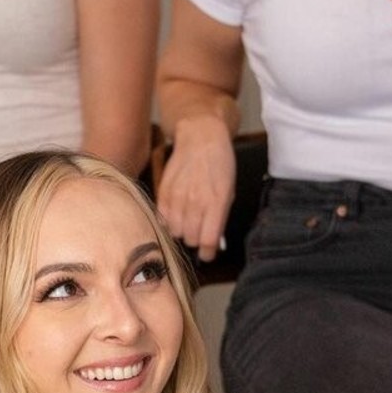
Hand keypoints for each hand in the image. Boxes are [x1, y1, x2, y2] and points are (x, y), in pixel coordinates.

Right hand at [157, 115, 235, 262]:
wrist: (201, 137)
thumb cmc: (219, 164)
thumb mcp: (229, 190)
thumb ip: (220, 216)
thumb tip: (212, 241)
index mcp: (217, 202)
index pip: (208, 241)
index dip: (208, 253)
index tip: (207, 255)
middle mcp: (196, 201)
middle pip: (190, 239)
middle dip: (195, 240)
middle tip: (199, 232)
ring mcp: (177, 197)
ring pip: (175, 232)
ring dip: (181, 231)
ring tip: (187, 222)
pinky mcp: (164, 193)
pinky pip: (163, 220)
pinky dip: (169, 222)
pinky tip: (176, 214)